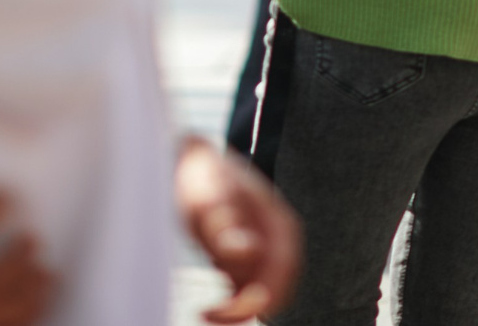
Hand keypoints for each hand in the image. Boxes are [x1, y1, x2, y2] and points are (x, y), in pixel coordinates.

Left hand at [176, 138, 301, 323]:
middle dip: (246, 308)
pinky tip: (207, 309)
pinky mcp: (247, 267)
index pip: (282, 269)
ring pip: (261, 297)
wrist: (194, 167)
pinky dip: (231, 308)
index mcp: (280, 224)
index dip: (259, 295)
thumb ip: (228, 220)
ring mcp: (264, 256)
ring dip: (238, 311)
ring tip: (206, 314)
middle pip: (276, 289)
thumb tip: (249, 250)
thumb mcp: (209, 194)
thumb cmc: (203, 177)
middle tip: (209, 315)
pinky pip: (246, 296)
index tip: (225, 308)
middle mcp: (278, 243)